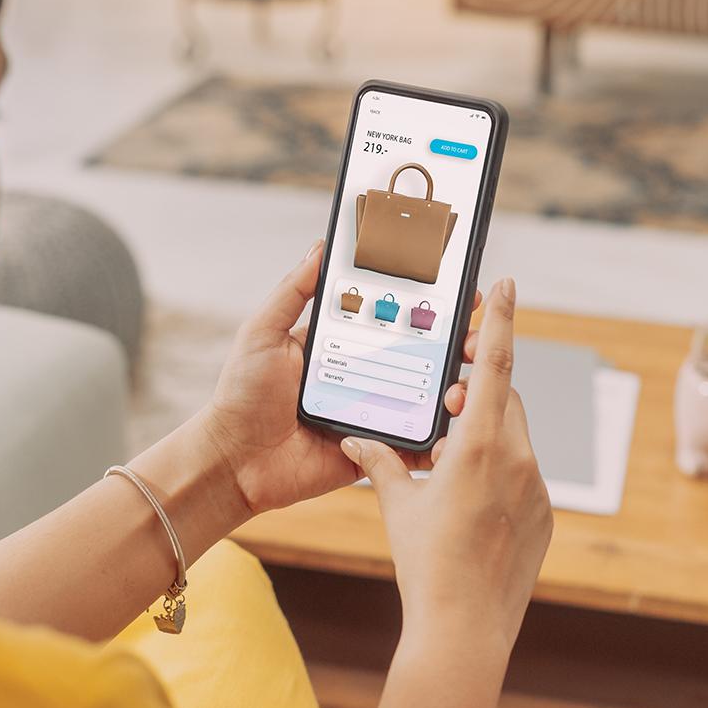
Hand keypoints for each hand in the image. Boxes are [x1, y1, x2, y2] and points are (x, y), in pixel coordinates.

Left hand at [199, 239, 481, 514]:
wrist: (235, 460)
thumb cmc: (242, 395)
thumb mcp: (263, 332)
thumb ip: (292, 291)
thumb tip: (321, 246)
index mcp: (341, 344)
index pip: (391, 317)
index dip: (425, 305)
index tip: (458, 289)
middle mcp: (362, 375)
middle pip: (419, 355)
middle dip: (453, 343)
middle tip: (473, 335)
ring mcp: (372, 413)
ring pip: (425, 398)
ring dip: (452, 387)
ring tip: (467, 378)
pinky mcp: (375, 451)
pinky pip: (414, 444)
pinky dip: (439, 438)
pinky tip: (458, 423)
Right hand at [340, 278, 552, 651]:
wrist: (464, 627)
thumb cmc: (427, 562)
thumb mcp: (397, 504)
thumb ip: (380, 460)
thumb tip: (355, 439)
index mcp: (482, 446)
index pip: (496, 366)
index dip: (501, 320)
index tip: (506, 284)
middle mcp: (519, 460)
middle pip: (506, 400)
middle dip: (479, 391)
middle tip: (448, 399)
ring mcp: (538, 489)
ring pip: (515, 437)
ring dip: (486, 433)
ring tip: (448, 459)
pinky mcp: (544, 516)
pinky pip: (523, 473)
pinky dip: (498, 468)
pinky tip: (467, 498)